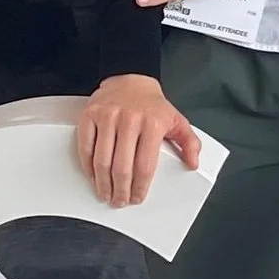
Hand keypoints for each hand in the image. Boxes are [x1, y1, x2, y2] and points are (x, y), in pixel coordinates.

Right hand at [75, 74, 201, 205]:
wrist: (132, 77)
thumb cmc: (153, 105)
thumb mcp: (177, 121)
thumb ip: (189, 143)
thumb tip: (193, 163)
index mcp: (153, 123)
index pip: (145, 165)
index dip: (140, 186)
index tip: (137, 197)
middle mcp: (130, 119)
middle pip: (122, 166)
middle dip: (120, 190)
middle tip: (120, 201)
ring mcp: (108, 116)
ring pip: (102, 160)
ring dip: (102, 183)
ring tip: (105, 194)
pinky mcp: (90, 114)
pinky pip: (86, 147)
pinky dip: (87, 166)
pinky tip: (93, 176)